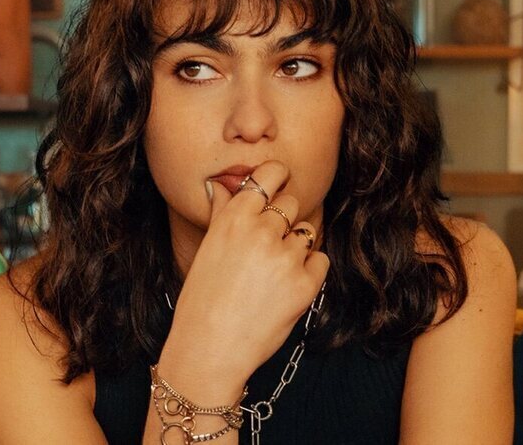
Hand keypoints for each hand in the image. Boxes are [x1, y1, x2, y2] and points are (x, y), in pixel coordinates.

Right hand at [160, 160, 329, 385]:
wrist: (210, 348)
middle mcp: (262, 231)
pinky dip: (308, 269)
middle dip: (284, 220)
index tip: (280, 181)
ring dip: (295, 246)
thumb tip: (220, 185)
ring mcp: (286, 257)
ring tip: (273, 271)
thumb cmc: (202, 300)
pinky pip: (319, 260)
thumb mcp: (208, 249)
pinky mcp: (305, 284)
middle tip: (268, 246)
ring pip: (307, 232)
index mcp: (235, 218)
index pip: (270, 174)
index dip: (278, 176)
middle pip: (292, 203)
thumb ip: (222, 213)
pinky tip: (286, 286)